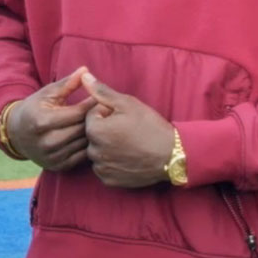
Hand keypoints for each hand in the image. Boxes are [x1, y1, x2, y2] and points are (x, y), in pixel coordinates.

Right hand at [6, 66, 96, 170]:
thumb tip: (85, 70)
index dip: (92, 105)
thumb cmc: (35, 108)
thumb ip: (67, 83)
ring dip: (96, 134)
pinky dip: (89, 147)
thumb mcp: (47, 93)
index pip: (76, 113)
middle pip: (82, 129)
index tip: (103, 99)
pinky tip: (94, 138)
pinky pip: (81, 157)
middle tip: (110, 112)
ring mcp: (52, 156)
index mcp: (42, 121)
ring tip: (106, 125)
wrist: (16, 134)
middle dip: (97, 120)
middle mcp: (46, 141)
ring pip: (84, 144)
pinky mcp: (57, 166)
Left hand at [82, 71, 173, 187]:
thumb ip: (102, 91)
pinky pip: (104, 168)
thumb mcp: (127, 103)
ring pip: (98, 151)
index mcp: (94, 130)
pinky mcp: (110, 180)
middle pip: (93, 135)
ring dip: (107, 147)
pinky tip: (127, 158)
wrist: (173, 155)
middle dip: (106, 130)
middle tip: (127, 131)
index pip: (92, 116)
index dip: (108, 113)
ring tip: (129, 144)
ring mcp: (102, 168)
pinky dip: (112, 162)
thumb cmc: (150, 126)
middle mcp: (94, 151)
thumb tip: (84, 76)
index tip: (124, 118)